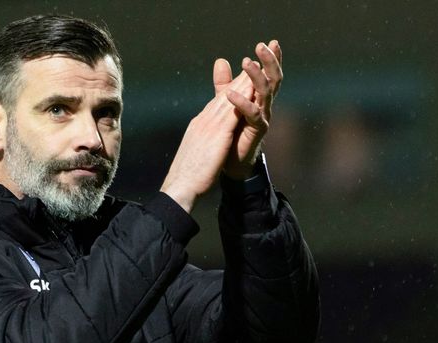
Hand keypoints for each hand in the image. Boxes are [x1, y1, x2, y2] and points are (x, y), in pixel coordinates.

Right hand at [160, 59, 253, 212]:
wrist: (180, 187)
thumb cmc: (188, 175)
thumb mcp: (198, 152)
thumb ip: (205, 141)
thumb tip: (209, 138)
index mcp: (199, 125)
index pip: (218, 103)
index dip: (231, 88)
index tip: (244, 77)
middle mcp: (203, 121)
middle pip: (224, 95)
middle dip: (239, 78)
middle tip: (255, 61)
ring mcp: (208, 126)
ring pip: (229, 98)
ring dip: (243, 82)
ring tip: (256, 67)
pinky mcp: (216, 134)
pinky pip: (232, 112)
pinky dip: (242, 98)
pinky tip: (254, 90)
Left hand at [223, 40, 282, 179]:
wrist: (230, 161)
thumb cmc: (231, 132)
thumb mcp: (225, 103)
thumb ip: (224, 83)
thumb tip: (221, 60)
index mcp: (259, 97)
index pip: (268, 74)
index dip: (272, 59)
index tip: (272, 41)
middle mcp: (265, 105)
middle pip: (273, 79)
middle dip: (269, 61)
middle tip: (262, 46)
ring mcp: (263, 117)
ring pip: (266, 92)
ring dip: (257, 76)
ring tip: (247, 62)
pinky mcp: (257, 130)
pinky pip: (252, 114)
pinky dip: (241, 103)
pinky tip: (229, 94)